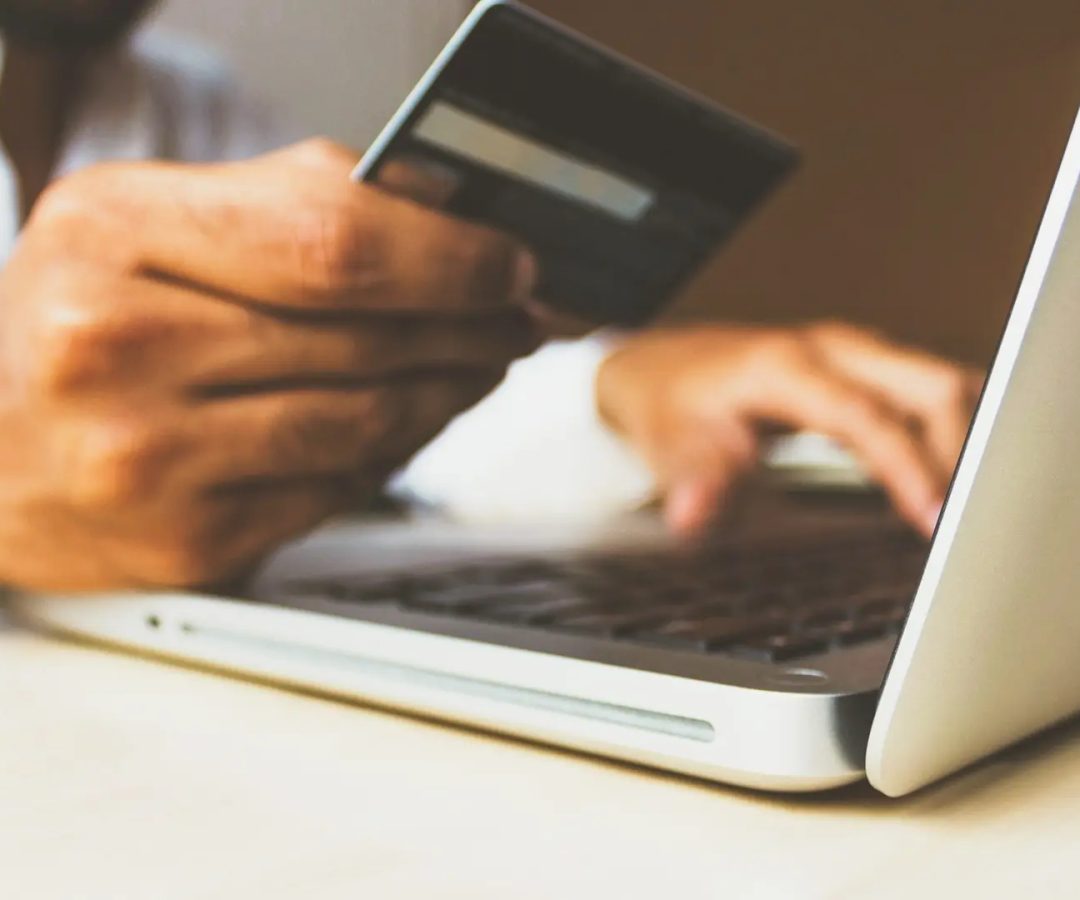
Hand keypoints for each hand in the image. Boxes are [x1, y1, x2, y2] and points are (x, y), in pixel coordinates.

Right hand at [0, 139, 537, 590]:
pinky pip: (337, 490)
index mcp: (113, 236)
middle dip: (470, 326)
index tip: (509, 263)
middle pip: (363, 337)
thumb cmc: (74, 321)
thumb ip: (293, 199)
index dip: (449, 257)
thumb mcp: (149, 220)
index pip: (332, 243)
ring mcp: (151, 460)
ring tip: (478, 363)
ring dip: (448, 392)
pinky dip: (392, 452)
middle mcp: (118, 350)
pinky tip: (409, 421)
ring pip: (365, 423)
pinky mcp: (188, 541)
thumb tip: (442, 207)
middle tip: (516, 317)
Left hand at [596, 322, 982, 535]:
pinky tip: (949, 477)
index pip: (867, 415)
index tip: (933, 518)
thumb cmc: (669, 404)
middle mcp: (830, 349)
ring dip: (963, 440)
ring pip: (939, 384)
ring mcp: (851, 353)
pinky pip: (925, 394)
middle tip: (967, 520)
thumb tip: (692, 515)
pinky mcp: (861, 368)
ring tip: (971, 505)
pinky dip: (948, 432)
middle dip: (961, 450)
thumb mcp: (669, 443)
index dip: (907, 466)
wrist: (660, 367)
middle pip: (929, 385)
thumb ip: (693, 479)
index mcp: (786, 365)